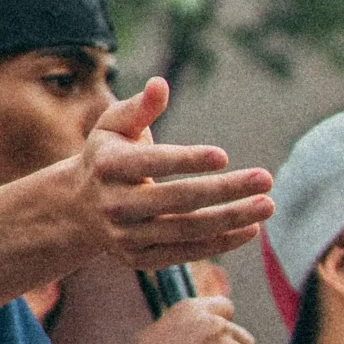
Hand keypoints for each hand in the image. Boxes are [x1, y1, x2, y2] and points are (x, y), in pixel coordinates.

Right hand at [53, 77, 274, 269]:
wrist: (76, 207)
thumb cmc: (107, 156)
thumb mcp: (114, 127)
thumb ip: (139, 107)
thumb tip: (161, 84)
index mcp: (106, 166)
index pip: (150, 163)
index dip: (186, 160)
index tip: (223, 155)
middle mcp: (113, 204)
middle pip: (176, 199)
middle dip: (225, 190)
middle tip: (266, 178)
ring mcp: (124, 236)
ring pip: (185, 229)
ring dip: (231, 219)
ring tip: (267, 205)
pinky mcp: (137, 259)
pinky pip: (184, 253)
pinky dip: (219, 243)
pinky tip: (249, 229)